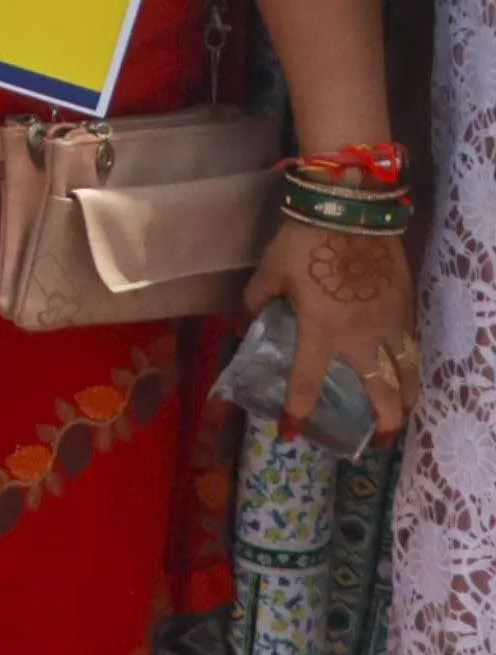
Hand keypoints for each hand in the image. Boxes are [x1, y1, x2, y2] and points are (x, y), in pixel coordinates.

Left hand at [245, 218, 418, 445]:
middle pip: (380, 393)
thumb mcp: (269, 273)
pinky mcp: (406, 307)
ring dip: (407, 400)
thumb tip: (243, 324)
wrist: (351, 212)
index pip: (308, 384)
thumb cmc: (304, 242)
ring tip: (404, 416)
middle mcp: (361, 338)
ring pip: (407, 374)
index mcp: (322, 332)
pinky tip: (408, 372)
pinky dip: (411, 366)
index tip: (292, 432)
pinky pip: (412, 346)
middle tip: (377, 442)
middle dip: (382, 423)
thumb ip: (255, 303)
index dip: (298, 412)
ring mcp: (389, 324)